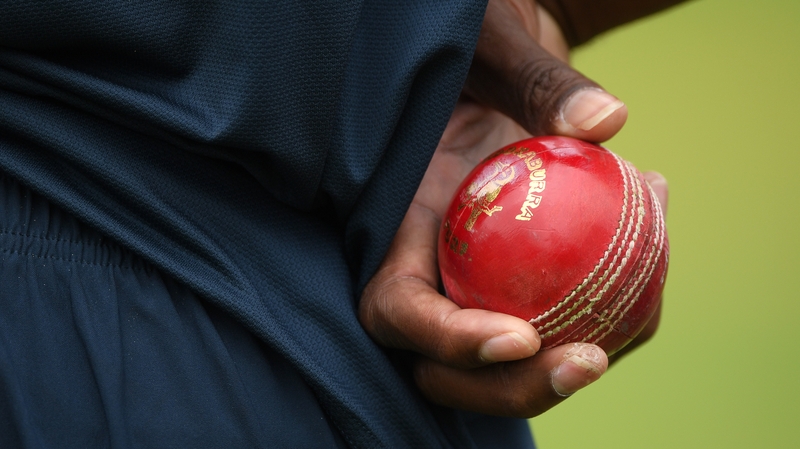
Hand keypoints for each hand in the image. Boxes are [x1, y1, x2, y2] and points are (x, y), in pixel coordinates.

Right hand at [360, 0, 665, 416]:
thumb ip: (537, 85)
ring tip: (646, 304)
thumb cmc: (475, 52)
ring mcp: (469, 285)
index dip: (447, 340)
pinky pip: (556, 319)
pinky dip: (610, 312)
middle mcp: (427, 272)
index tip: (519, 336)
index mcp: (399, 229)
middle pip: (445, 369)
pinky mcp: (513, 283)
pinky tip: (657, 246)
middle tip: (592, 359)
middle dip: (513, 387)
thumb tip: (606, 123)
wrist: (491, 70)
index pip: (396, 308)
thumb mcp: (493, 50)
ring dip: (572, 361)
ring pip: (505, 363)